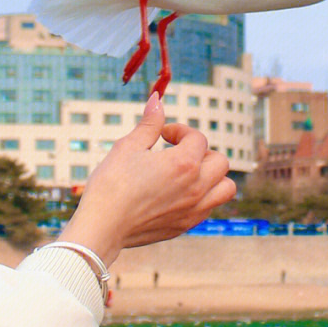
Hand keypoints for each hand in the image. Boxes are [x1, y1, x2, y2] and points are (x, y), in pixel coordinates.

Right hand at [58, 94, 234, 265]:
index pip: (198, 138)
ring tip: (190, 174)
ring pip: (226, 188)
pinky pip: (210, 208)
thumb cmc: (111, 184)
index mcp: (184, 163)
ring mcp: (193, 209)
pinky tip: (180, 193)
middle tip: (178, 153)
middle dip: (202, 152)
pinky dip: (204, 197)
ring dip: (213, 176)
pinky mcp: (185, 226)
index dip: (180, 131)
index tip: (162, 135)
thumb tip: (157, 100)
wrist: (101, 226)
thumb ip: (149, 123)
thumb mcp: (128, 146)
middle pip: (220, 161)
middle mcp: (196, 187)